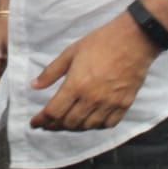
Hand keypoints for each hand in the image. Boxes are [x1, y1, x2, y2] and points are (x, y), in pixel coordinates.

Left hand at [29, 12, 158, 131]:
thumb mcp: (71, 52)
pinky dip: (95, 126)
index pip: (54, 112)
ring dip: (74, 127)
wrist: (133, 40)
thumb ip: (51, 72)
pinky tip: (90, 120)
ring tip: (66, 122)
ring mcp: (109, 104)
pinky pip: (107, 124)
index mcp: (76, 85)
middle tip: (49, 122)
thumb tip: (34, 86)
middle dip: (54, 125)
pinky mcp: (124, 105)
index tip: (34, 123)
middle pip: (69, 123)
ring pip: (87, 126)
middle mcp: (92, 99)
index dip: (41, 120)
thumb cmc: (100, 42)